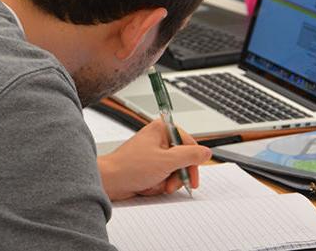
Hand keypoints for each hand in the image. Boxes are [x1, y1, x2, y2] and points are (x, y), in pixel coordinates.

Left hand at [96, 118, 210, 200]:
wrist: (109, 181)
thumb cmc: (131, 167)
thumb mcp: (166, 161)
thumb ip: (190, 156)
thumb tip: (206, 152)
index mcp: (162, 129)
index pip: (189, 144)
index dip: (192, 163)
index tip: (193, 178)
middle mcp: (158, 138)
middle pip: (182, 159)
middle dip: (177, 175)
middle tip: (171, 184)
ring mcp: (153, 153)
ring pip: (173, 170)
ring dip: (167, 181)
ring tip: (156, 185)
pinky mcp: (148, 166)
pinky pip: (163, 176)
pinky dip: (158, 184)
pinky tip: (148, 185)